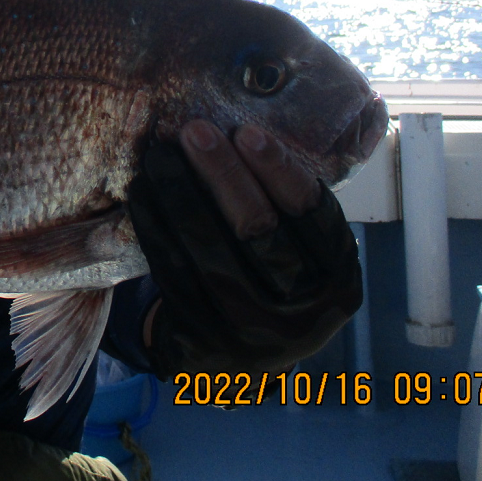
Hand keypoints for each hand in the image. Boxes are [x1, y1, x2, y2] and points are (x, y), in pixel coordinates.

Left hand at [128, 120, 361, 380]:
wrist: (241, 362)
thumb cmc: (277, 282)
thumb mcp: (306, 255)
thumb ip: (295, 208)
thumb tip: (272, 118)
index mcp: (338, 282)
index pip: (314, 216)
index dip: (282, 171)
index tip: (249, 131)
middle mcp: (302, 313)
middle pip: (259, 231)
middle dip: (225, 174)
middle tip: (195, 130)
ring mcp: (250, 333)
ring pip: (209, 250)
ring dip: (180, 194)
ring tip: (160, 152)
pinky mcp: (202, 340)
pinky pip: (172, 272)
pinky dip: (154, 226)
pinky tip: (143, 191)